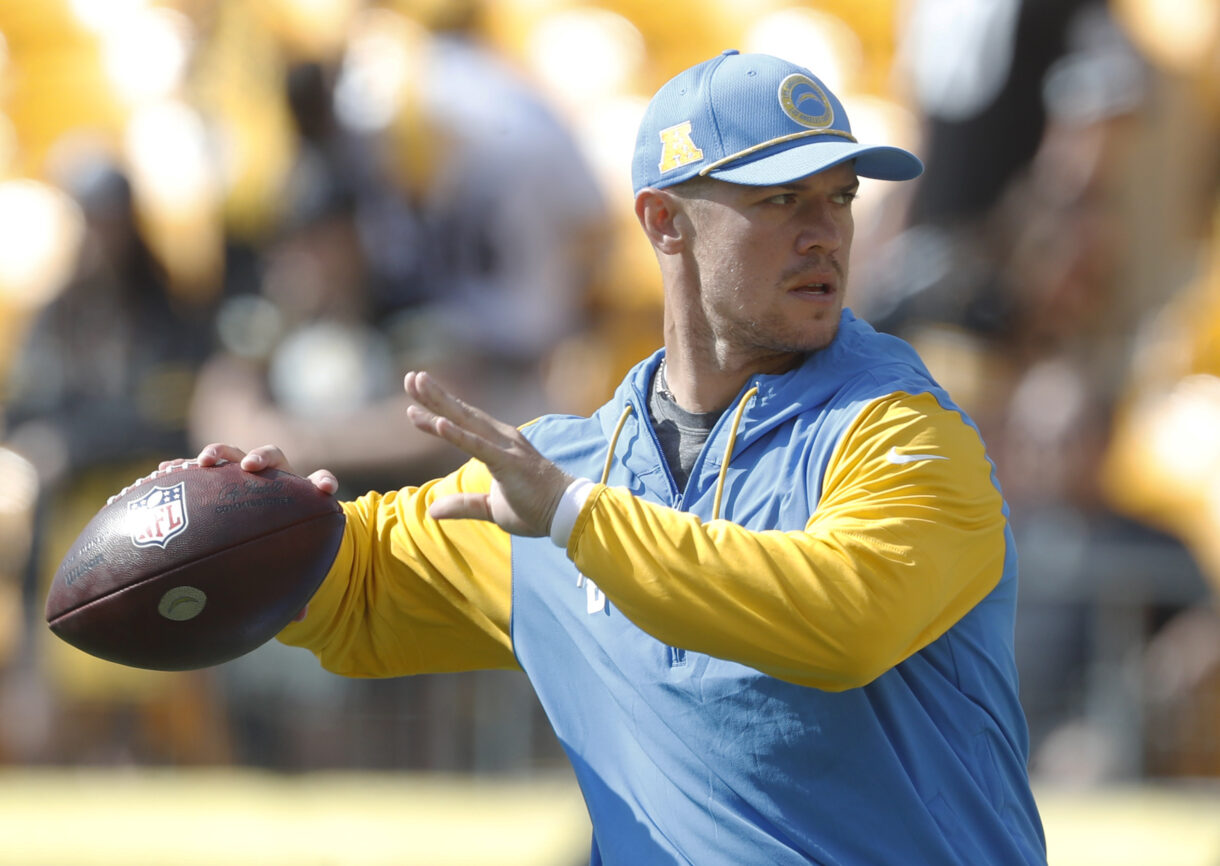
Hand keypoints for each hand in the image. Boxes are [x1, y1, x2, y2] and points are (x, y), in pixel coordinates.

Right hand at [162, 444, 339, 624]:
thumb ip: (296, 588)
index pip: (318, 482)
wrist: (255, 527)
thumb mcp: (285, 565)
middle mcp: (270, 478)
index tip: (324, 488)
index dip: (323, 482)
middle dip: (260, 458)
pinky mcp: (211, 477)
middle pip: (270, 458)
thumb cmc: (275, 548)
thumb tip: (300, 620)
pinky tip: (160, 476)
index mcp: (297, 496)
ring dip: (217, 454)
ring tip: (200, 464)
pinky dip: (181, 469)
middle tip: (249, 468)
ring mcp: (238, 473)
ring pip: (230, 455)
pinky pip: (195, 468)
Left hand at [403, 371, 572, 536]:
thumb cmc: (535, 508)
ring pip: (466, 422)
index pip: (463, 425)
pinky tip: (439, 423)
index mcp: (498, 447)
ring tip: (417, 385)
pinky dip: (458, 434)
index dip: (437, 412)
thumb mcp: (491, 509)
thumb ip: (463, 505)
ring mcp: (505, 448)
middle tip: (410, 377)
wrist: (568, 514)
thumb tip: (432, 511)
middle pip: (461, 414)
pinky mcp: (509, 463)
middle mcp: (501, 439)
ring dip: (441, 403)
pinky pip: (478, 447)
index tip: (412, 401)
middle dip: (434, 395)